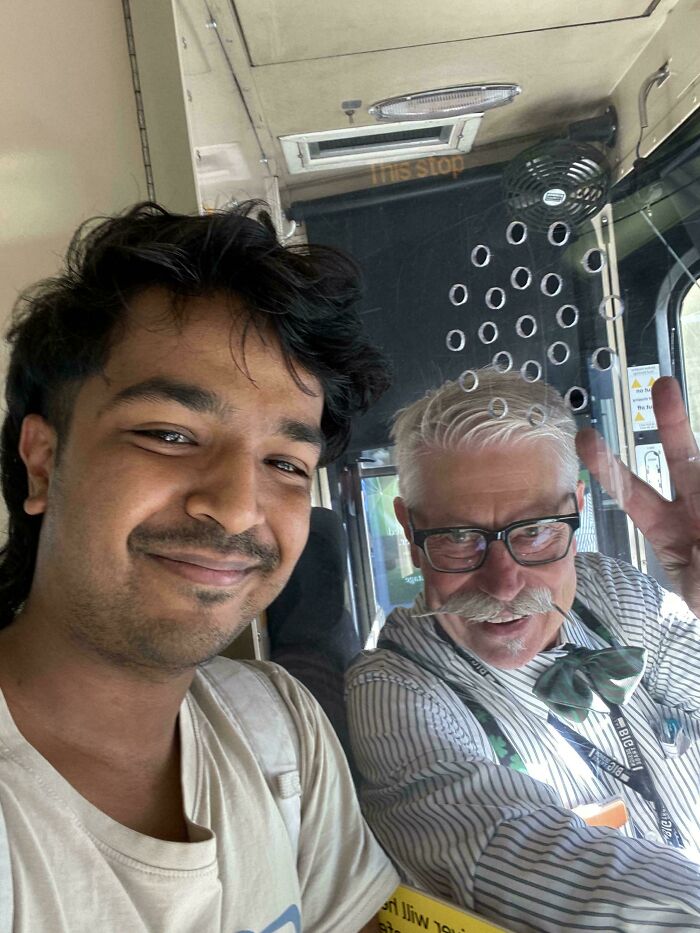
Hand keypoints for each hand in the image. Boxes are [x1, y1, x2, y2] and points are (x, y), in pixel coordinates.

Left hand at [576, 376, 699, 615]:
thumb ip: (699, 583)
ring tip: (678, 400)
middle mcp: (693, 505)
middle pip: (681, 456)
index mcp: (665, 527)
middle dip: (671, 420)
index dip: (608, 467)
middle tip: (662, 383)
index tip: (582, 438)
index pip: (632, 492)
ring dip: (689, 432)